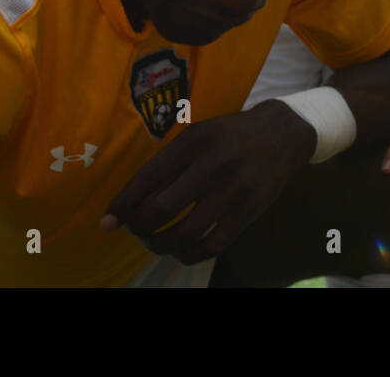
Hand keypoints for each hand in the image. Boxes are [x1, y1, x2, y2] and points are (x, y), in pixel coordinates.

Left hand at [101, 100, 315, 263]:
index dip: (124, 203)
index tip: (107, 222)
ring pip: (185, 233)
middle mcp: (211, 165)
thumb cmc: (229, 136)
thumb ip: (169, 162)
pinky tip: (181, 252)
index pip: (148, 177)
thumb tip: (133, 200)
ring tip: (155, 243)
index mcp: (192, 142)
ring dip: (162, 245)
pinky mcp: (249, 212)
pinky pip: (213, 245)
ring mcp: (232, 191)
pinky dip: (190, 255)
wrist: (282, 134)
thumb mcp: (197, 135)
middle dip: (141, 227)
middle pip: (162, 208)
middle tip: (136, 231)